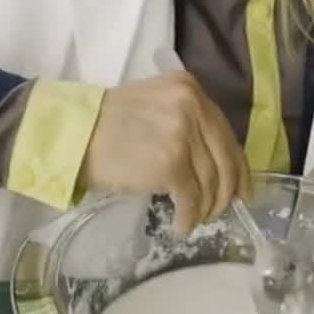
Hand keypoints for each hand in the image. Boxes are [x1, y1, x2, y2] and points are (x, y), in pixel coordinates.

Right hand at [77, 69, 250, 233]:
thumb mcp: (153, 104)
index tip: (240, 188)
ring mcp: (183, 134)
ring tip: (194, 219)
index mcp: (189, 88)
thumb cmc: (105, 123)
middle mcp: (192, 105)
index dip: (237, 165)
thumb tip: (213, 163)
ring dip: (205, 208)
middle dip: (227, 191)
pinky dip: (189, 217)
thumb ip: (185, 120)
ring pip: (211, 182)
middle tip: (221, 211)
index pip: (225, 132)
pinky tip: (181, 225)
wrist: (73, 134)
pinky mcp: (171, 163)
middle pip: (225, 158)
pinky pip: (192, 198)